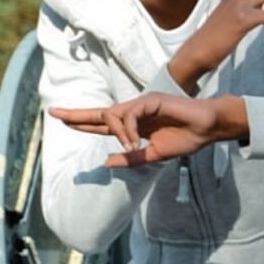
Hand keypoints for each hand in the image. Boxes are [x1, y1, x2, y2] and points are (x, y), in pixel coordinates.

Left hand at [49, 92, 248, 167]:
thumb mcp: (155, 154)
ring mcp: (142, 104)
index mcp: (136, 125)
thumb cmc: (187, 139)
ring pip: (114, 116)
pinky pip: (129, 115)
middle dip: (77, 114)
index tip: (63, 121)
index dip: (84, 122)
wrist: (208, 129)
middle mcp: (135, 112)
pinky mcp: (150, 100)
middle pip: (100, 113)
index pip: (104, 123)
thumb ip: (131, 158)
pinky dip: (128, 130)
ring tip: (132, 147)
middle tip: (54, 113)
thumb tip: (105, 162)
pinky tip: (136, 141)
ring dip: (117, 134)